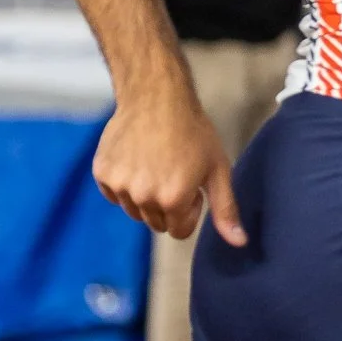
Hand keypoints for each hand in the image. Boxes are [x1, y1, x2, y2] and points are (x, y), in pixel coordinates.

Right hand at [94, 88, 246, 244]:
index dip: (189, 210)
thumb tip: (239, 243)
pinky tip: (137, 159)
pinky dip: (125, 183)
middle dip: (168, 205)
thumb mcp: (218, 170)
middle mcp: (142, 196)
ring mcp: (119, 185)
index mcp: (173, 199)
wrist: (157, 96)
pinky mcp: (102, 173)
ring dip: (145, 196)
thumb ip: (226, 210)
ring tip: (156, 164)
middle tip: (174, 172)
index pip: (178, 232)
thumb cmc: (194, 132)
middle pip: (156, 223)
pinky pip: (115, 194)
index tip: (191, 185)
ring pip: (134, 211)